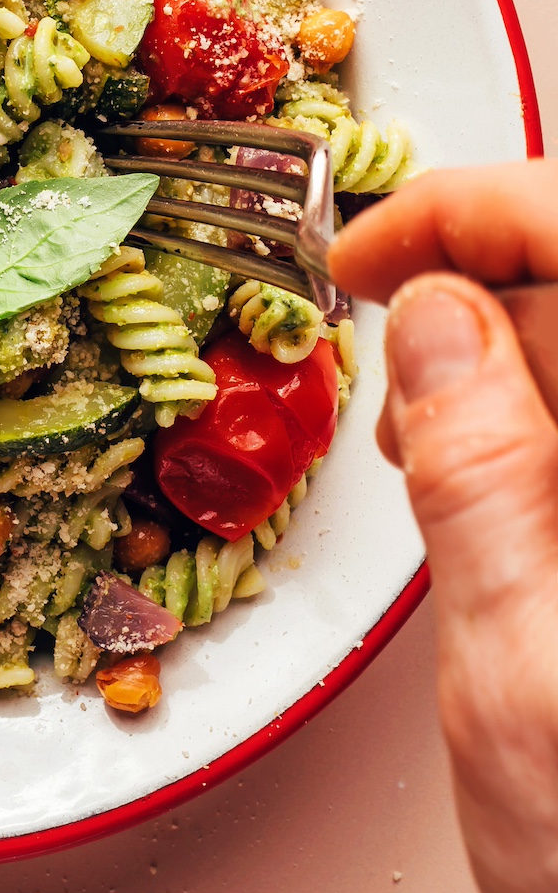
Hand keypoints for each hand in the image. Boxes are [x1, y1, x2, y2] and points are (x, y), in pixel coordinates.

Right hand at [330, 161, 557, 892]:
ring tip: (422, 444)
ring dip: (493, 362)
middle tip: (381, 360)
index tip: (369, 248)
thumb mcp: (523, 682)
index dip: (477, 211)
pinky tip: (471, 482)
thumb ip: (481, 478)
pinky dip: (513, 429)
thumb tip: (434, 321)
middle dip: (479, 290)